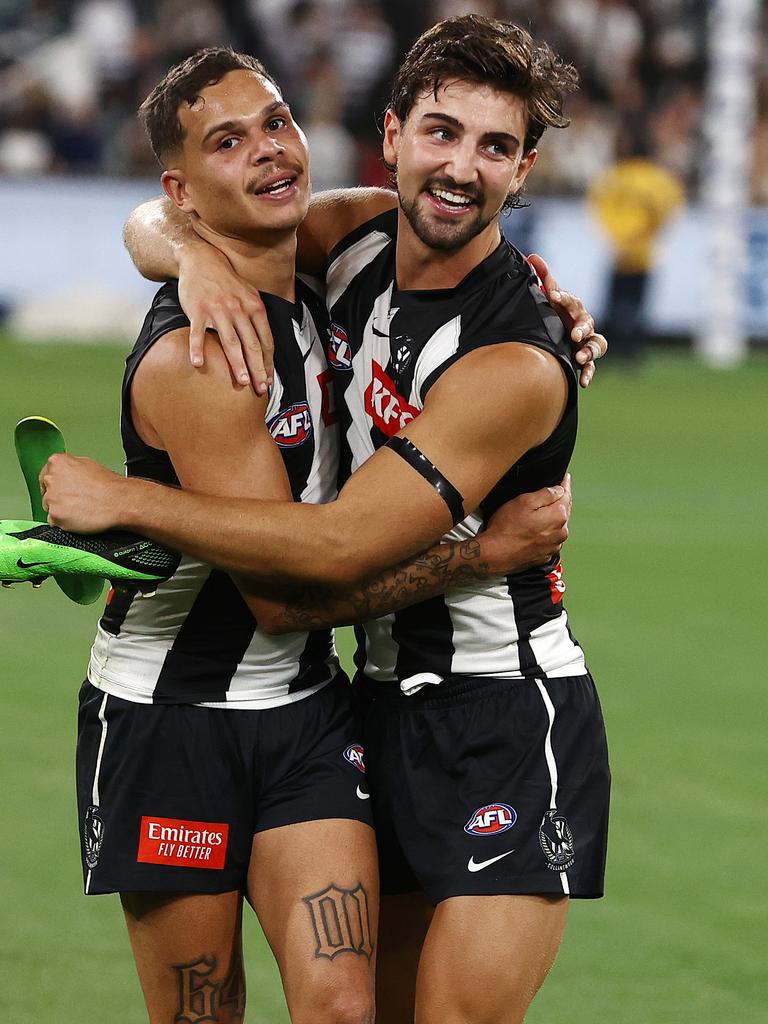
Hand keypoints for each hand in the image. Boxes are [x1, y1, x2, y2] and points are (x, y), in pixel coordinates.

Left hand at [39, 454, 125, 532]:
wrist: (118, 502)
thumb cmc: (108, 486)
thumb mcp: (87, 465)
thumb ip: (69, 468)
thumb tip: (65, 474)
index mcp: (57, 462)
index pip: (45, 475)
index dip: (57, 485)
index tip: (64, 490)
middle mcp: (50, 478)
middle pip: (46, 492)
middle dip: (58, 497)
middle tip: (76, 501)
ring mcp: (51, 498)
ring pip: (49, 508)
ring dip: (61, 510)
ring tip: (81, 509)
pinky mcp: (55, 516)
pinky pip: (54, 522)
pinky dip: (64, 523)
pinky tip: (79, 517)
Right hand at [178, 230, 274, 394]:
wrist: (201, 258)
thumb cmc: (226, 281)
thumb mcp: (250, 294)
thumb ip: (258, 317)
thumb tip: (267, 345)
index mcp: (254, 307)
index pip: (265, 340)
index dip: (268, 362)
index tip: (269, 379)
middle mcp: (239, 309)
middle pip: (251, 344)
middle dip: (257, 368)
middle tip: (260, 388)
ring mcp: (218, 310)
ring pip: (230, 342)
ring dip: (237, 364)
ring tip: (241, 382)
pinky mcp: (198, 310)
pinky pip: (198, 332)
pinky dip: (197, 348)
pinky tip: (198, 363)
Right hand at [481, 475, 571, 573]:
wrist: (494, 555)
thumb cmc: (506, 528)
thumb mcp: (524, 501)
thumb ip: (546, 493)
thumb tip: (559, 489)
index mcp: (558, 516)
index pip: (566, 494)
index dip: (565, 484)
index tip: (565, 478)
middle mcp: (560, 532)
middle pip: (563, 511)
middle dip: (559, 501)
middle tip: (554, 491)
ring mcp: (553, 546)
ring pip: (557, 526)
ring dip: (552, 518)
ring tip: (540, 512)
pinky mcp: (544, 555)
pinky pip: (549, 539)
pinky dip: (545, 533)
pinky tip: (534, 529)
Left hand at [527, 253, 606, 388]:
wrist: (555, 336)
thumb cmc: (554, 314)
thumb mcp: (550, 298)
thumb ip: (544, 278)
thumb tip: (533, 257)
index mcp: (575, 309)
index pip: (573, 301)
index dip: (564, 298)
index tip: (553, 296)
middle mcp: (584, 325)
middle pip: (589, 324)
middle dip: (582, 328)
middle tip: (574, 334)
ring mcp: (586, 343)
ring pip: (596, 346)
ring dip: (589, 352)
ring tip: (580, 357)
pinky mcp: (584, 360)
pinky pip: (591, 367)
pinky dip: (588, 374)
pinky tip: (583, 382)